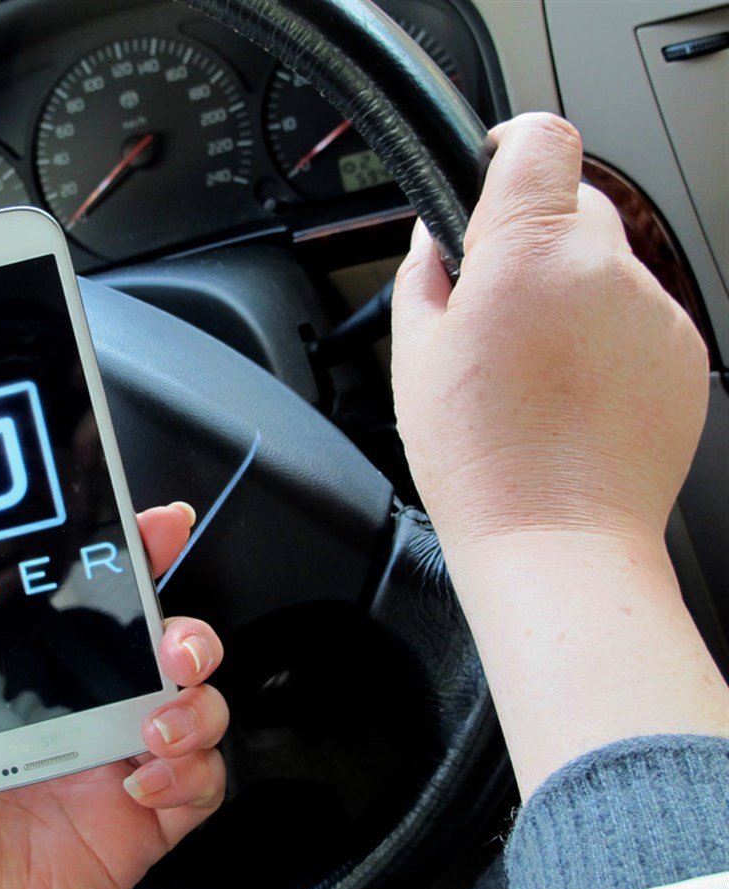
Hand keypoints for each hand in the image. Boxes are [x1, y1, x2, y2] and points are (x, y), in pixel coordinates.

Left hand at [0, 501, 226, 888]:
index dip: (127, 559)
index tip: (153, 526)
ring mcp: (105, 771)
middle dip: (186, 633)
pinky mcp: (135, 828)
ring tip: (155, 724)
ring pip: (191, 709)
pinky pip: (197, 788)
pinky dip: (193, 777)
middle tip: (171, 645)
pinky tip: (143, 785)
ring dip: (195, 705)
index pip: (81, 606)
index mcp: (14, 689)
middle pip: (157, 651)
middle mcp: (69, 721)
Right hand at [390, 112, 725, 795]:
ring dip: (571, 291)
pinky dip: (606, 335)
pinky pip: (638, 315)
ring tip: (536, 368)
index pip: (541, 140)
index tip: (494, 175)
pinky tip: (572, 392)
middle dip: (533, 238)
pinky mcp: (683, 352)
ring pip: (606, 263)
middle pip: (574, 202)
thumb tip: (436, 240)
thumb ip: (425, 274)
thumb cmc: (484, 461)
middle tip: (497, 308)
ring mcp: (653, 311)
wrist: (558, 539)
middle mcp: (602, 268)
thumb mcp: (415, 355)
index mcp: (526, 253)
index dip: (511, 149)